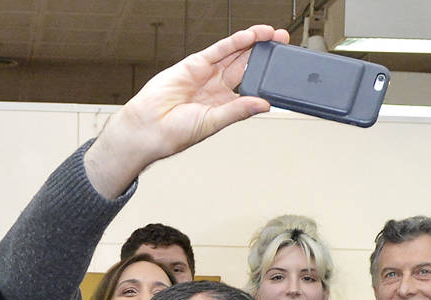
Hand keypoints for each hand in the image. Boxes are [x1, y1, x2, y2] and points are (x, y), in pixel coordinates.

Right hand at [84, 25, 286, 196]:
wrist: (148, 128)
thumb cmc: (174, 133)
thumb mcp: (214, 122)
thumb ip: (238, 110)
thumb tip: (264, 105)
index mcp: (222, 105)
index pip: (249, 86)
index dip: (265, 77)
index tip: (282, 72)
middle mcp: (215, 88)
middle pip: (245, 66)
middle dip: (263, 55)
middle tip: (282, 44)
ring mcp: (205, 74)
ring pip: (234, 54)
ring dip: (252, 44)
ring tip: (272, 35)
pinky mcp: (194, 64)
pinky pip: (218, 50)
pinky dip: (234, 42)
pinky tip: (249, 36)